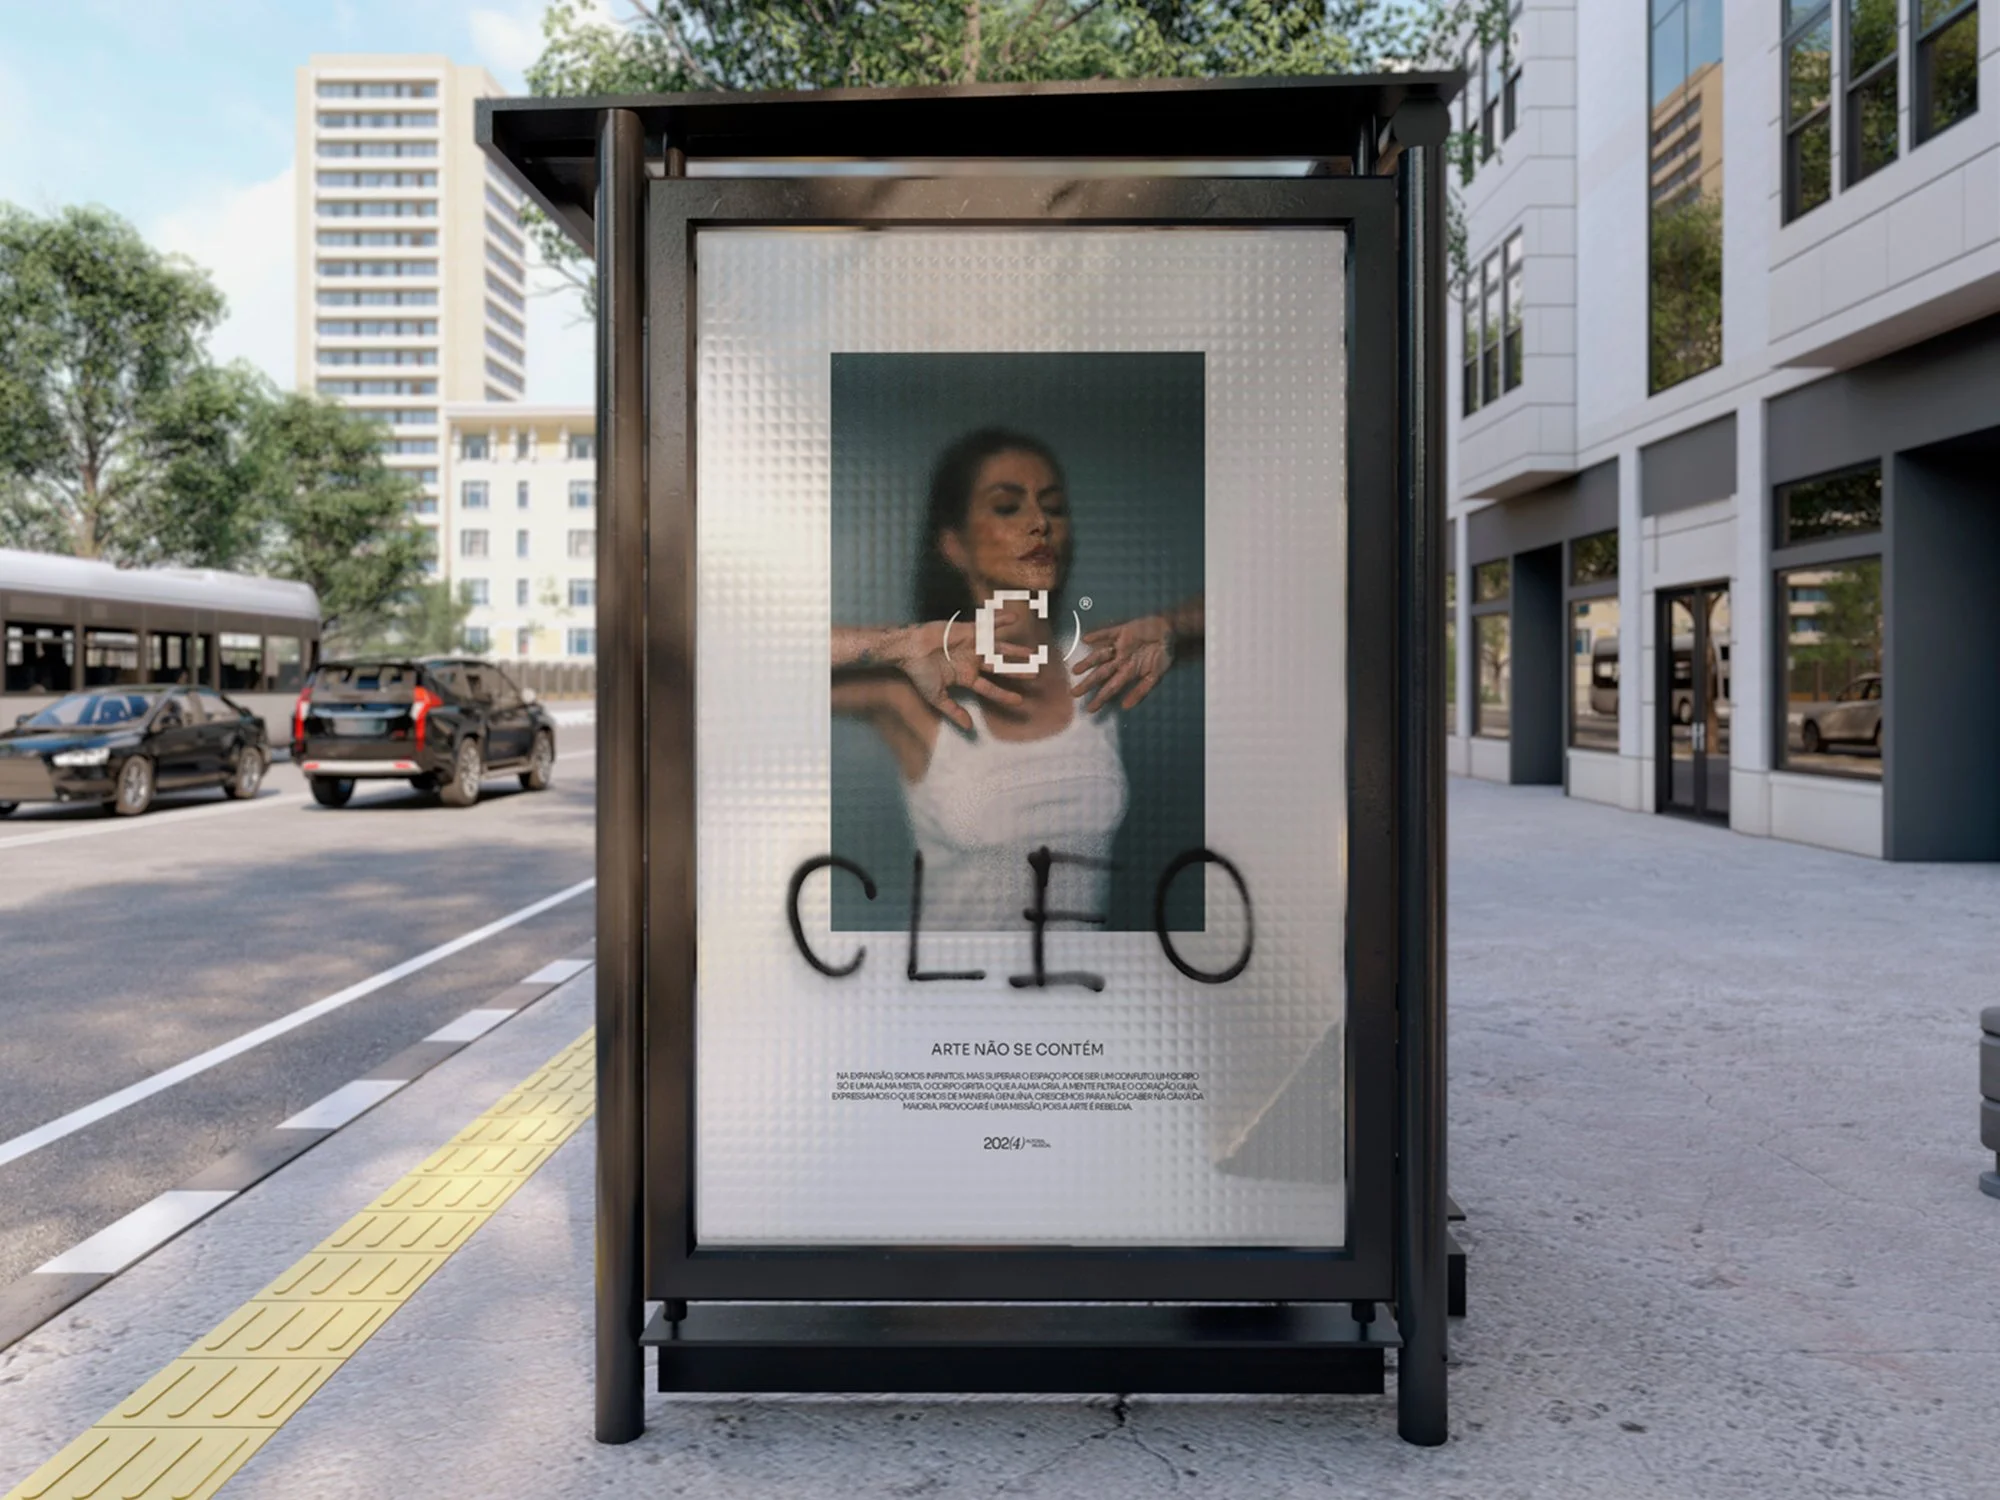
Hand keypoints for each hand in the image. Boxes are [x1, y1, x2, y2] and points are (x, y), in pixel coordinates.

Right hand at [894, 620, 1032, 732]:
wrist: (909, 649)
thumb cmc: (921, 673)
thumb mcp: (937, 697)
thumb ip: (953, 711)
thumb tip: (969, 728)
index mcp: (966, 677)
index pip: (991, 689)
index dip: (1005, 695)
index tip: (1020, 701)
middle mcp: (973, 661)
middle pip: (1000, 668)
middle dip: (1017, 672)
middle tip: (1036, 675)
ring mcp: (973, 646)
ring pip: (999, 648)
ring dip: (1015, 650)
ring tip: (1032, 653)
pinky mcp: (969, 631)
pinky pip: (988, 625)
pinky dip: (1000, 621)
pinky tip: (1015, 618)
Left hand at [1072, 614, 1173, 712]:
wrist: (1170, 631)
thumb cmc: (1163, 653)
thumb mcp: (1156, 675)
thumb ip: (1141, 690)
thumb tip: (1125, 707)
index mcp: (1129, 671)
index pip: (1111, 687)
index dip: (1101, 698)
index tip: (1090, 710)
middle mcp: (1121, 660)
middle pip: (1101, 674)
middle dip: (1088, 684)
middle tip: (1074, 694)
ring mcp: (1120, 646)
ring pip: (1100, 656)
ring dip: (1088, 662)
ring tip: (1075, 671)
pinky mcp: (1122, 631)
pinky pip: (1108, 633)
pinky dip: (1098, 636)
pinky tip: (1086, 640)